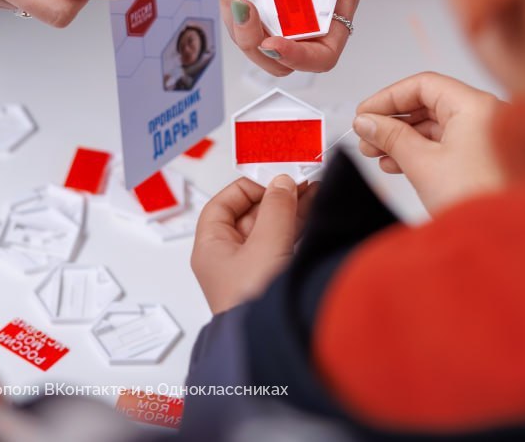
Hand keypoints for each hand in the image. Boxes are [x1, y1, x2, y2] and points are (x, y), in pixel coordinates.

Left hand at [191, 175, 314, 313]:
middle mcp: (228, 260)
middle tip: (301, 182)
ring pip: (269, 230)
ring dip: (291, 211)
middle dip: (276, 197)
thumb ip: (276, 208)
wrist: (271, 345)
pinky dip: (297, 229)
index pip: (222, 205)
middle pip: (249, 215)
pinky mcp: (272, 282)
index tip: (273, 180)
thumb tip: (281, 183)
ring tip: (314, 193)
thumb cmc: (254, 305)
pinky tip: (313, 217)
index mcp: (211, 248)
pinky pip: (283, 246)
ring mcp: (250, 272)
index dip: (247, 188)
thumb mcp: (266, 244)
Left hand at [220, 0, 401, 74]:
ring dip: (233, 6)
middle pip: (275, 56)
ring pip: (246, 34)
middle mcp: (303, 8)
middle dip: (252, 38)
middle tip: (245, 5)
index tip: (275, 43)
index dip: (300, 59)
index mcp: (336, 2)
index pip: (322, 54)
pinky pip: (228, 3)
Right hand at [354, 73, 505, 214]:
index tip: (365, 113)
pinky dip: (420, 151)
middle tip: (366, 136)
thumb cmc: (478, 199)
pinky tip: (397, 164)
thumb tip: (367, 122)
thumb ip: (391, 138)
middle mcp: (483, 116)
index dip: (388, 97)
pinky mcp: (481, 159)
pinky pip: (445, 145)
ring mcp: (485, 138)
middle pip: (428, 104)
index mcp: (474, 106)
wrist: (507, 238)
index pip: (423, 85)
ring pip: (435, 127)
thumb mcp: (423, 165)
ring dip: (403, 138)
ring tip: (376, 154)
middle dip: (393, 121)